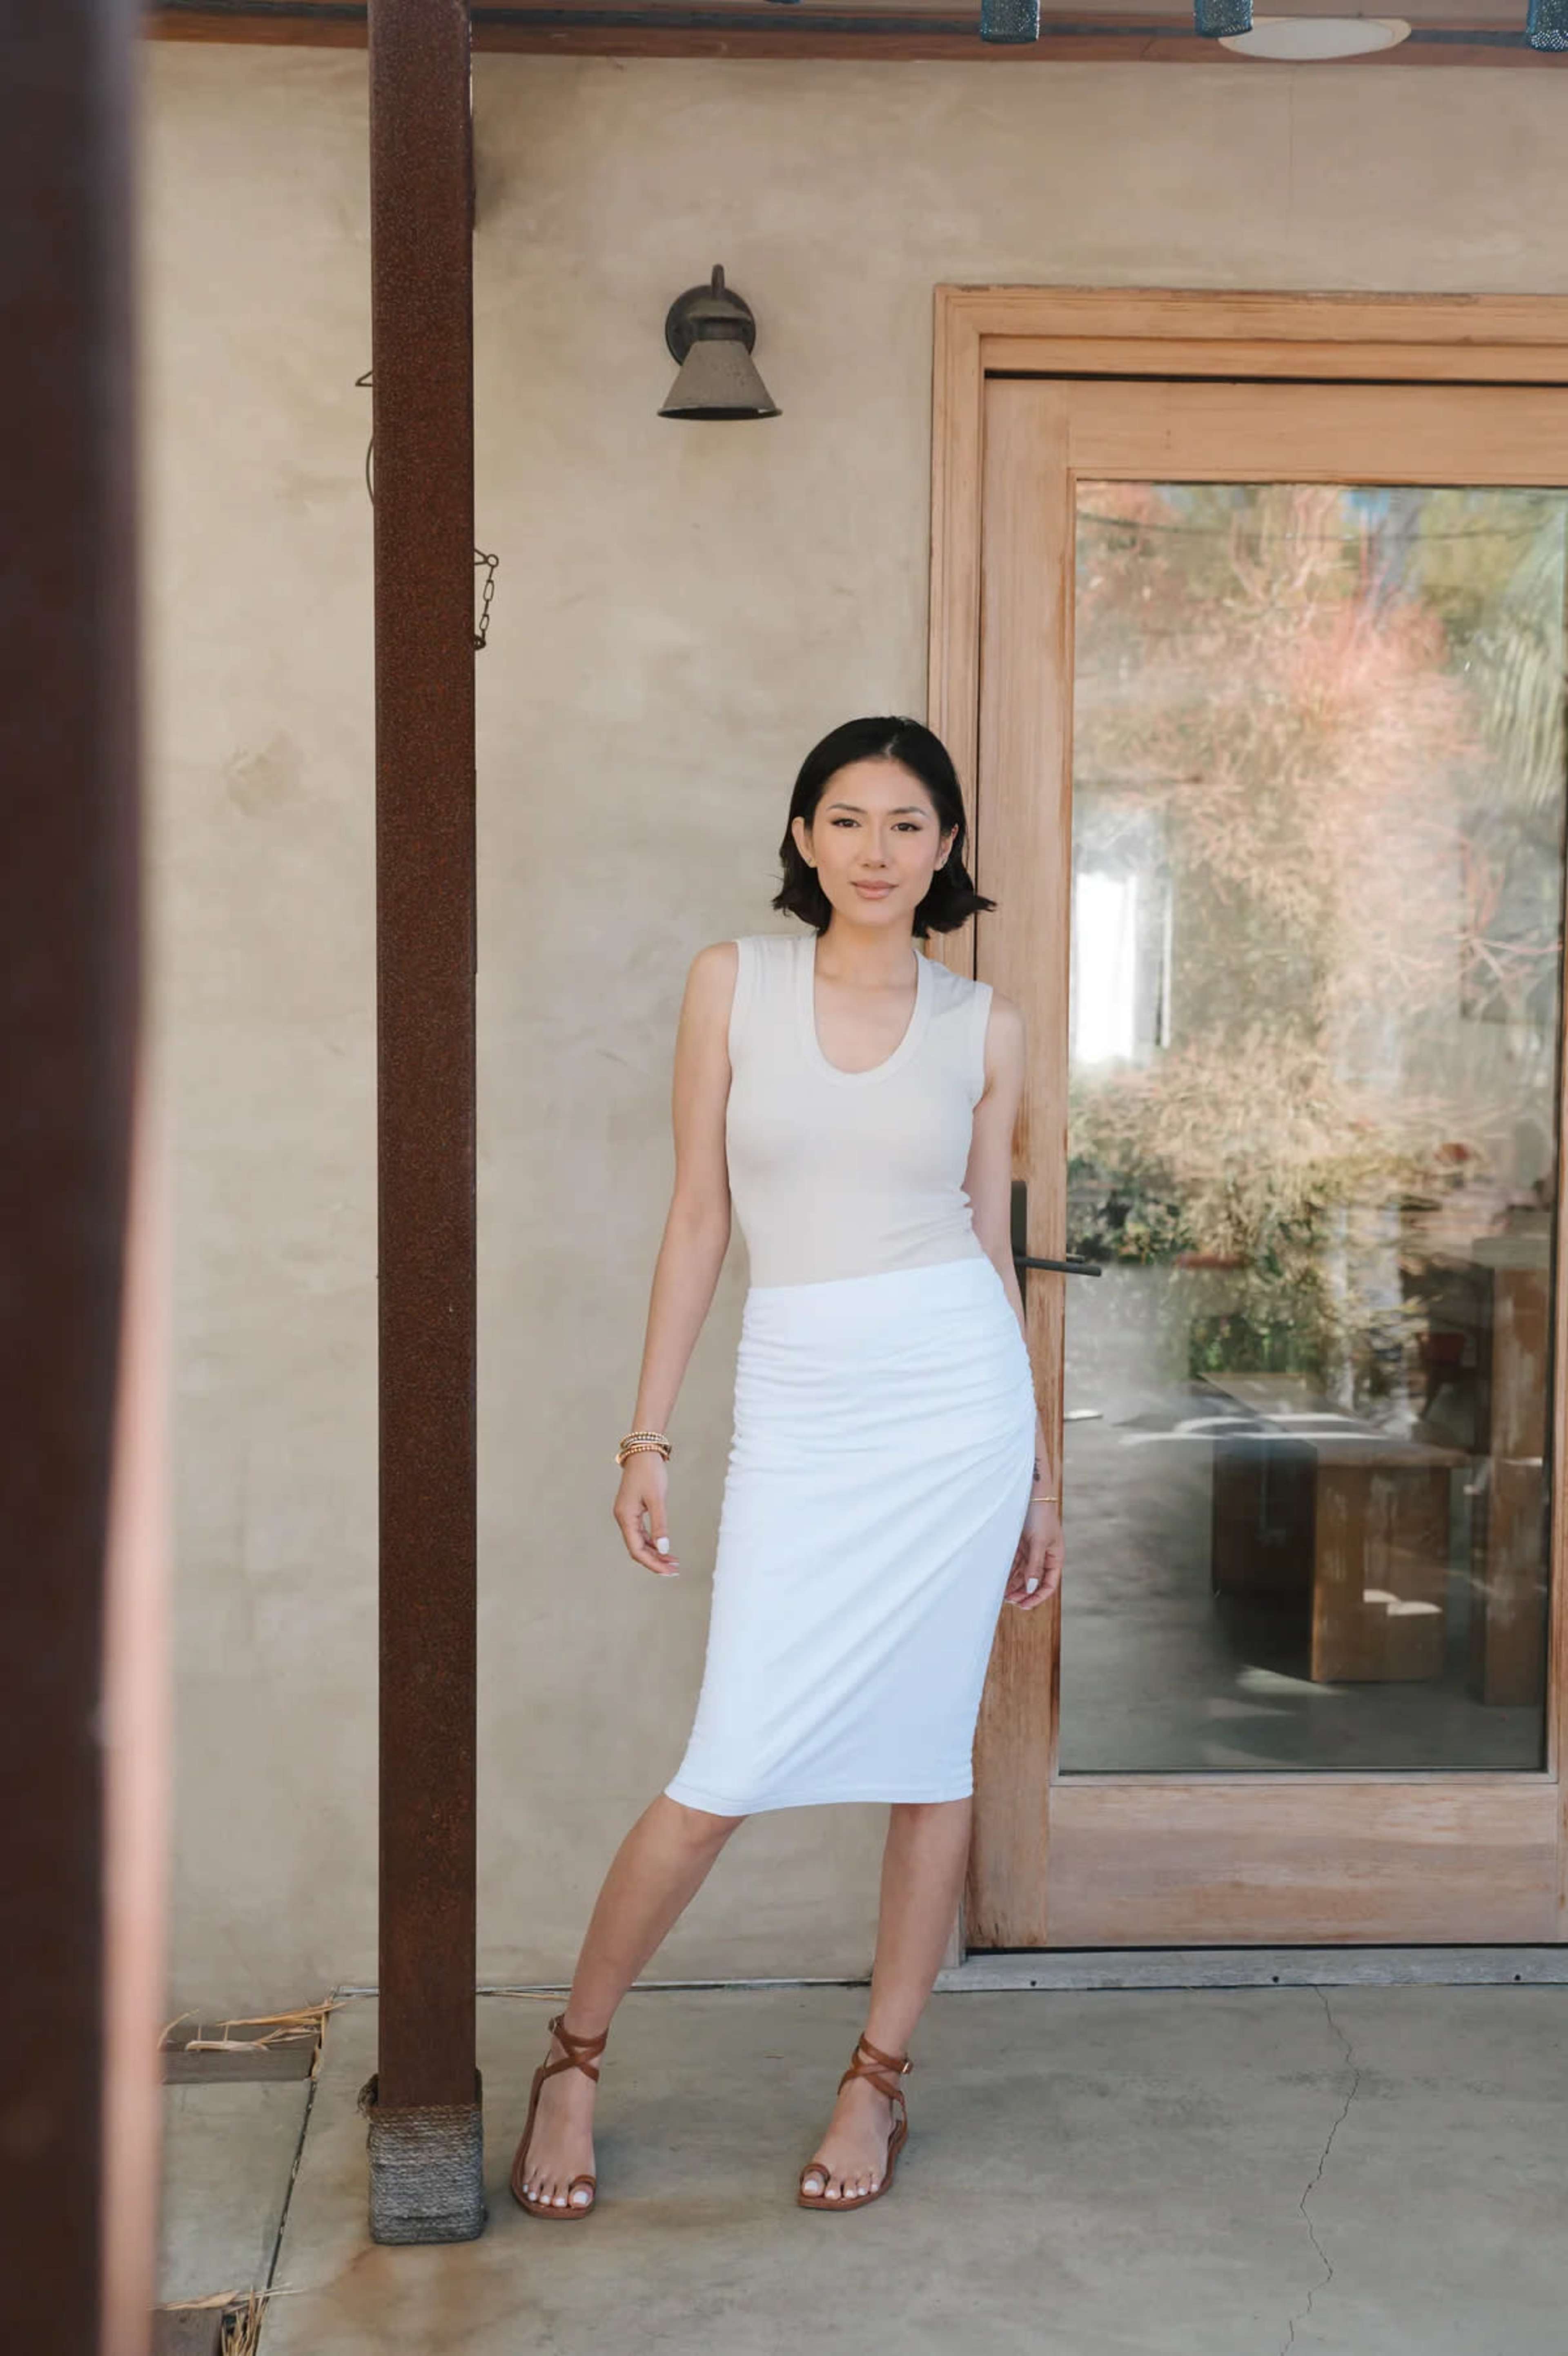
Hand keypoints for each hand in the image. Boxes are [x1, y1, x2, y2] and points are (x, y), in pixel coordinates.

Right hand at [614, 1450, 679, 1576]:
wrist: (643, 1450)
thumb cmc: (649, 1472)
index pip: (637, 1550)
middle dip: (655, 1561)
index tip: (668, 1572)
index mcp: (626, 1517)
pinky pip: (641, 1533)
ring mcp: (627, 1515)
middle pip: (637, 1549)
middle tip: (674, 1570)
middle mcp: (623, 1518)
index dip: (652, 1563)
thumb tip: (664, 1548)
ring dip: (655, 1553)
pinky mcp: (633, 1510)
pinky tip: (665, 1547)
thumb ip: (660, 1525)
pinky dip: (653, 1542)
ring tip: (673, 1562)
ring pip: (640, 1542)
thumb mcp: (657, 1499)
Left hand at [1003, 1496, 1061, 1612]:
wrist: (1029, 1492)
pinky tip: (999, 1581)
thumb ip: (1035, 1566)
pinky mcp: (1019, 1545)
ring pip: (1022, 1575)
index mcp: (1055, 1558)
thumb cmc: (1040, 1515)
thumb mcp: (1039, 1542)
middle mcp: (1043, 1557)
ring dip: (1013, 1585)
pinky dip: (1007, 1573)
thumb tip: (1032, 1589)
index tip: (1024, 1606)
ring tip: (1001, 1595)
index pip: (1048, 1585)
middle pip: (1033, 1582)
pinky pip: (1013, 1564)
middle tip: (1008, 1602)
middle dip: (1022, 1593)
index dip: (1037, 1597)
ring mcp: (1031, 1552)